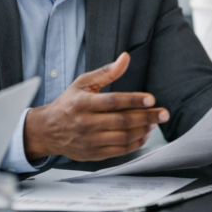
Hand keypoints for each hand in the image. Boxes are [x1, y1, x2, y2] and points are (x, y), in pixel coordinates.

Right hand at [24, 53, 168, 161]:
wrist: (48, 130)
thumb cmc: (68, 104)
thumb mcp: (83, 83)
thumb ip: (106, 72)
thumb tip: (125, 58)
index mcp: (83, 103)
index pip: (112, 101)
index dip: (133, 100)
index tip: (151, 99)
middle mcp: (86, 123)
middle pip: (121, 121)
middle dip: (146, 117)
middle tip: (163, 113)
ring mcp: (90, 140)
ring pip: (123, 137)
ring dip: (143, 130)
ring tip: (154, 122)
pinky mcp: (94, 154)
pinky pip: (120, 151)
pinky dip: (135, 144)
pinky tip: (144, 134)